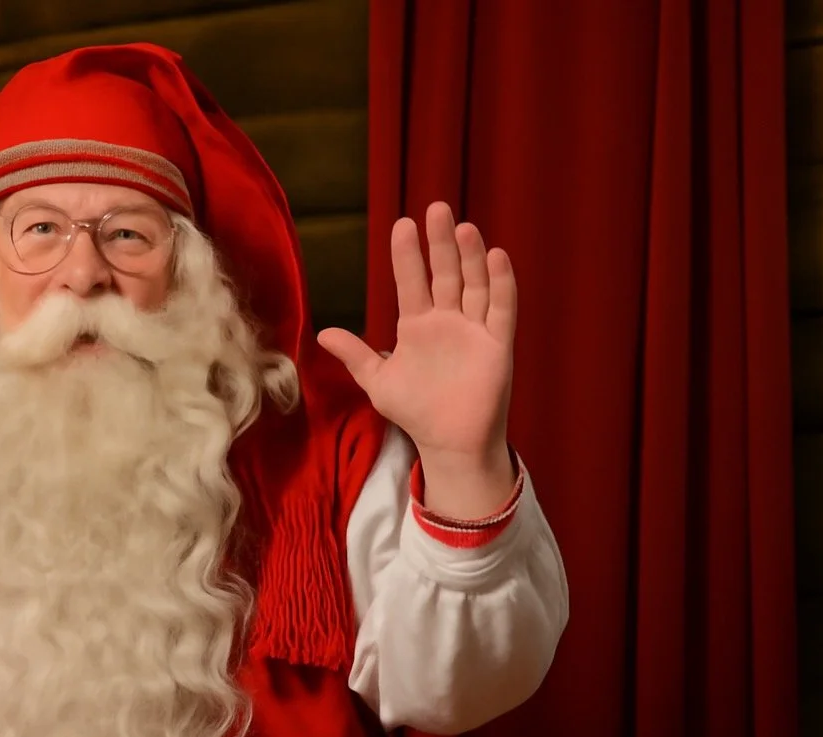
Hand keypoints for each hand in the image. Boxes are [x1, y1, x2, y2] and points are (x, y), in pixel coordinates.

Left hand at [318, 202, 516, 508]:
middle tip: (435, 208)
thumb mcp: (378, 382)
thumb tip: (321, 333)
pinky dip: (501, 284)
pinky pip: (501, 308)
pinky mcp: (498, 344)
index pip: (411, 282)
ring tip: (462, 228)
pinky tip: (496, 257)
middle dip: (440, 243)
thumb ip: (355, 355)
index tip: (402, 225)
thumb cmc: (415, 411)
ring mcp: (474, 329)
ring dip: (470, 257)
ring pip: (474, 284)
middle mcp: (447, 320)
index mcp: (417, 326)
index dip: (407, 255)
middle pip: (445, 273)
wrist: (449, 442)